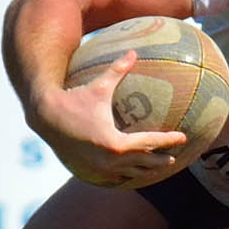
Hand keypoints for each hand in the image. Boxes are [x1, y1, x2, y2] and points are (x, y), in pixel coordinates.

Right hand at [31, 50, 189, 187]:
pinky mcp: (90, 173)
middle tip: (173, 157)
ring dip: (144, 170)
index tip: (183, 137)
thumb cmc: (74, 100)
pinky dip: (125, 174)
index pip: (150, 142)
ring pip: (130, 173)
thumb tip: (133, 51)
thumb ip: (118, 69)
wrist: (45, 118)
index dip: (169, 140)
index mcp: (116, 143)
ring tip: (155, 165)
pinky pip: (114, 177)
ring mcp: (100, 170)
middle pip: (145, 164)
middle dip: (160, 160)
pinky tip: (131, 170)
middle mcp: (110, 161)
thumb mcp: (98, 85)